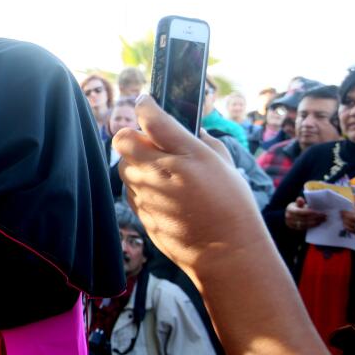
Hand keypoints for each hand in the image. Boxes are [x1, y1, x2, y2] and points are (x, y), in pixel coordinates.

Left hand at [114, 95, 264, 279]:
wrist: (225, 253)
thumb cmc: (232, 207)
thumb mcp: (225, 165)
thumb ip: (203, 141)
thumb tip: (190, 128)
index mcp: (186, 155)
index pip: (151, 119)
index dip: (144, 105)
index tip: (145, 102)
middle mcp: (160, 172)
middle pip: (123, 141)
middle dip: (134, 137)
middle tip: (152, 143)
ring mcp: (146, 195)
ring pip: (124, 167)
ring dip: (136, 163)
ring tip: (163, 172)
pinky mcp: (140, 214)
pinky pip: (131, 191)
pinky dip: (141, 186)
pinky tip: (164, 195)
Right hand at [286, 196, 326, 231]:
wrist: (289, 215)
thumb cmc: (296, 207)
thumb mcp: (297, 203)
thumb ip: (300, 202)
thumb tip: (300, 199)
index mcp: (290, 209)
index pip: (302, 212)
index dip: (312, 213)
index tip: (321, 213)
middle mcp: (289, 217)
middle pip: (304, 218)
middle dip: (315, 218)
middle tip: (324, 216)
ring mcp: (291, 223)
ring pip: (304, 224)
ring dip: (315, 222)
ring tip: (322, 220)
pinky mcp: (294, 228)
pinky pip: (304, 228)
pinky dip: (311, 226)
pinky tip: (318, 223)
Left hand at [340, 205, 354, 235]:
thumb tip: (352, 205)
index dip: (351, 209)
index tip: (346, 208)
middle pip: (354, 217)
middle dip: (346, 214)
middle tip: (341, 212)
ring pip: (352, 224)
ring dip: (345, 220)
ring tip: (341, 217)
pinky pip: (352, 230)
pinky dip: (347, 227)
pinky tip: (344, 224)